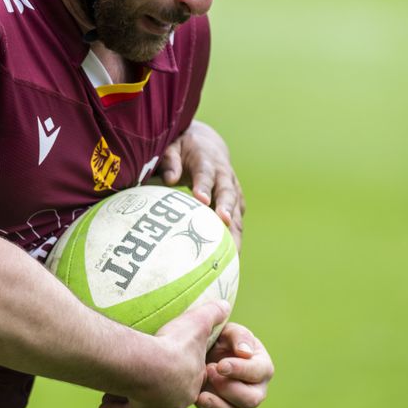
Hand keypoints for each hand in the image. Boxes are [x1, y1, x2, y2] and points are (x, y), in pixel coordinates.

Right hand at [98, 300, 229, 407]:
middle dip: (156, 387)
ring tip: (118, 392)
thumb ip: (212, 314)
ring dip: (132, 397)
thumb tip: (226, 305)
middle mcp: (179, 400)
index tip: (168, 364)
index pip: (187, 377)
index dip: (177, 368)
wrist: (152, 366)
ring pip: (145, 403)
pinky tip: (104, 405)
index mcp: (193, 380)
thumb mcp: (196, 323)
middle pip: (165, 393)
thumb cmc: (174, 343)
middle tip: (143, 377)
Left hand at [158, 120, 244, 248]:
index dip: (204, 186)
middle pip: (228, 194)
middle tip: (223, 225)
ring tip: (232, 255)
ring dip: (235, 232)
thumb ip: (170, 160)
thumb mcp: (172, 146)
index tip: (201, 200)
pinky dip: (235, 240)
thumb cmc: (183, 148)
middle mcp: (225, 176)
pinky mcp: (235, 204)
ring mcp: (233, 191)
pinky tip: (230, 262)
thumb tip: (170, 179)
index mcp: (207, 160)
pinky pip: (237, 223)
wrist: (208, 145)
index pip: (206, 173)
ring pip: (237, 213)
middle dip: (226, 210)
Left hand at [192, 322, 272, 407]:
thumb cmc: (217, 338)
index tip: (220, 364)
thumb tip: (245, 351)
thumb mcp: (228, 331)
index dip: (240, 370)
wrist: (195, 351)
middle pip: (251, 399)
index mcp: (260, 366)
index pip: (259, 372)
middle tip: (208, 373)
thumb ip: (238, 335)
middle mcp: (255, 389)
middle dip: (229, 388)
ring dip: (218, 407)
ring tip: (199, 396)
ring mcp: (237, 405)